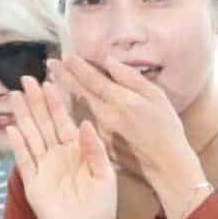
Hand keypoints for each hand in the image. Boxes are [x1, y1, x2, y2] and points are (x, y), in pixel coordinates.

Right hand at [7, 76, 116, 218]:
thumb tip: (84, 123)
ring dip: (23, 116)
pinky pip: (24, 160)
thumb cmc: (100, 208)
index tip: (50, 81)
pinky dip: (18, 145)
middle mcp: (57, 155)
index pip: (64, 120)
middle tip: (26, 78)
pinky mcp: (33, 182)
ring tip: (15, 96)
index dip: (57, 101)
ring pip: (31, 136)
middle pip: (44, 123)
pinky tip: (12, 129)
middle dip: (35, 101)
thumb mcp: (105, 176)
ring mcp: (43, 167)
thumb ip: (94, 149)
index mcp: (77, 150)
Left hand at [50, 54, 197, 183]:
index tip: (65, 54)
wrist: (165, 163)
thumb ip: (130, 78)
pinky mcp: (99, 142)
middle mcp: (105, 115)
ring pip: (78, 106)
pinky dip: (74, 109)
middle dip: (63, 76)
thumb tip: (109, 61)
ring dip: (65, 92)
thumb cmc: (166, 127)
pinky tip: (67, 101)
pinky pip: (83, 119)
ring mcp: (99, 130)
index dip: (78, 66)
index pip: (92, 79)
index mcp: (120, 101)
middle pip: (79, 91)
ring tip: (52, 78)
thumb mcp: (156, 96)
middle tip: (50, 63)